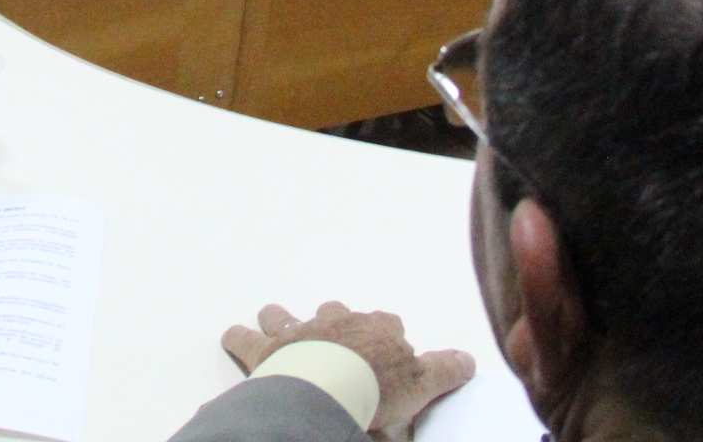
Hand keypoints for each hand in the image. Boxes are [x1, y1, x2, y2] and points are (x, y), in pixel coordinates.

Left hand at [222, 302, 474, 441]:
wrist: (331, 390)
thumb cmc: (379, 387)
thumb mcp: (425, 382)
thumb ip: (447, 368)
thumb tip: (467, 358)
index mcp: (376, 327)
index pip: (388, 323)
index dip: (389, 337)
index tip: (389, 357)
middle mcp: (335, 321)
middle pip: (335, 312)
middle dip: (335, 325)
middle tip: (336, 346)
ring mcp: (298, 332)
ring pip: (285, 315)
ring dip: (282, 320)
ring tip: (279, 327)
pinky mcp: (266, 351)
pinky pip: (244, 337)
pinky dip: (239, 338)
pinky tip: (235, 338)